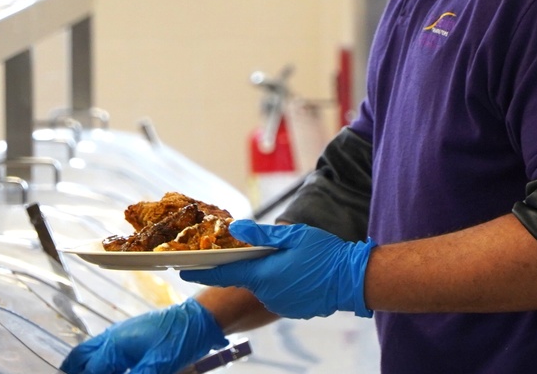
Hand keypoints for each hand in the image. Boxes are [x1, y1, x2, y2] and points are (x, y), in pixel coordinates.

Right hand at [60, 297, 227, 373]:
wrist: (196, 318)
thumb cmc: (180, 339)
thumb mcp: (160, 364)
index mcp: (116, 344)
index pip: (90, 370)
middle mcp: (112, 338)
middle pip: (81, 358)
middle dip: (75, 370)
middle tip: (69, 373)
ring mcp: (119, 336)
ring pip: (90, 352)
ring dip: (84, 366)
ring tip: (76, 371)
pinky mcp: (128, 337)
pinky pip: (102, 349)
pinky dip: (96, 360)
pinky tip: (102, 367)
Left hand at [180, 220, 376, 318]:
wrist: (353, 280)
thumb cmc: (324, 254)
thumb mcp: (292, 236)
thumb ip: (261, 235)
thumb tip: (235, 228)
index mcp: (264, 274)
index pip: (225, 273)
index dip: (203, 270)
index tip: (184, 269)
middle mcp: (268, 293)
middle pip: (245, 277)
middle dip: (242, 265)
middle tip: (245, 249)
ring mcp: (280, 304)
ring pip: (261, 285)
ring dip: (264, 273)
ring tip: (282, 259)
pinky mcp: (291, 309)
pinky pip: (276, 293)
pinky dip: (278, 282)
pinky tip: (292, 271)